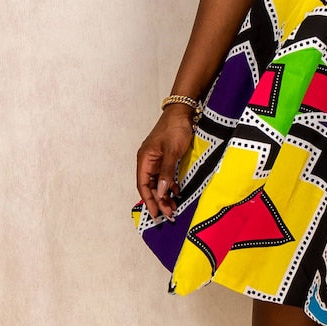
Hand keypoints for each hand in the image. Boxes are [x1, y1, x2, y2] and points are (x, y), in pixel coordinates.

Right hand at [136, 106, 194, 221]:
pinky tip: (177, 192)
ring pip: (159, 182)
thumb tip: (160, 192)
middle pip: (151, 186)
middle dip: (159, 200)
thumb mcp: (172, 151)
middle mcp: (148, 161)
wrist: (182, 111)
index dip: (149, 200)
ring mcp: (157, 159)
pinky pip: (166, 175)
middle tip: (169, 214)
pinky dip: (171, 185)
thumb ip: (166, 172)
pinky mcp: (166, 157)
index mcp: (144, 159)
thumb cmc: (175, 128)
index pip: (143, 185)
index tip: (156, 214)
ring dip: (165, 194)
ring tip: (173, 207)